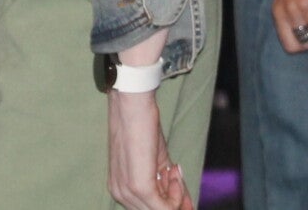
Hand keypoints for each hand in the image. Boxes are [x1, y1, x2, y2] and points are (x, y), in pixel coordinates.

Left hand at [108, 90, 192, 209]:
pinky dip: (176, 193)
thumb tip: (188, 207)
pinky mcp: (139, 188)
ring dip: (176, 193)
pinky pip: (165, 207)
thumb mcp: (157, 164)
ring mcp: (127, 192)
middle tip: (177, 174)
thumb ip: (169, 187)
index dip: (171, 202)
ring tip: (173, 167)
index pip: (149, 209)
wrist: (132, 107)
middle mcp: (119, 194)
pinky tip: (173, 169)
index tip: (181, 187)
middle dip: (175, 199)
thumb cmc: (142, 130)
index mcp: (119, 189)